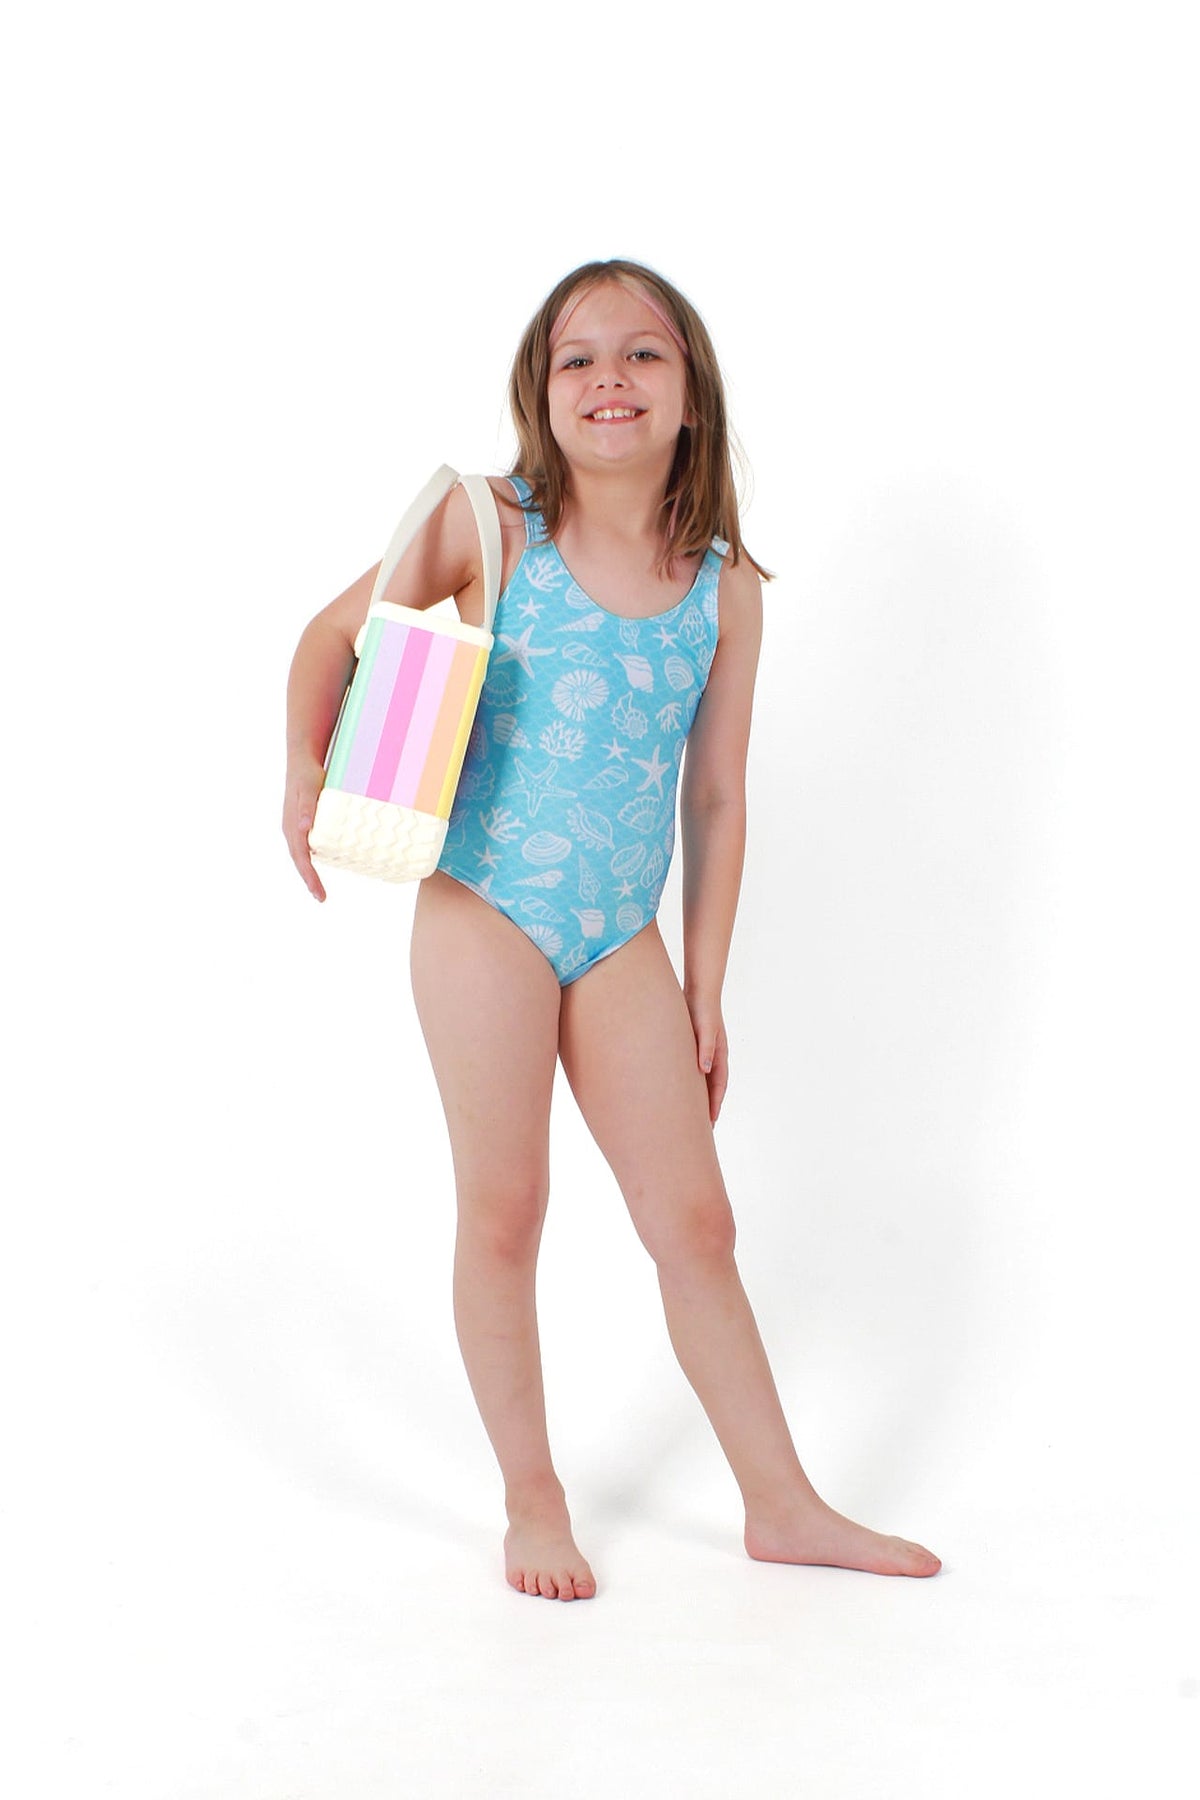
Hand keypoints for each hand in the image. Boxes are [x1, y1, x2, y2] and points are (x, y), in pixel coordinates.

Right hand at [282, 753, 327, 900]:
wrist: (302, 759)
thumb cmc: (308, 774)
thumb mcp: (310, 789)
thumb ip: (306, 808)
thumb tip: (303, 829)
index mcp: (292, 826)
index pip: (301, 858)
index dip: (310, 877)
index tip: (319, 894)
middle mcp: (291, 829)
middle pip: (300, 860)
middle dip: (309, 880)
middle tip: (321, 897)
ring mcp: (295, 826)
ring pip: (300, 854)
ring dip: (308, 871)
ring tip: (318, 888)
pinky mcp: (301, 822)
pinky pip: (305, 845)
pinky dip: (310, 858)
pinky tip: (320, 862)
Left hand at [686, 992, 728, 1126]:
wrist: (699, 990)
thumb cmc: (703, 1009)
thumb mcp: (705, 1029)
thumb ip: (706, 1048)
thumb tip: (704, 1070)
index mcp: (719, 1055)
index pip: (719, 1085)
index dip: (715, 1104)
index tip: (710, 1122)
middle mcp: (714, 1056)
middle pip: (713, 1087)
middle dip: (708, 1106)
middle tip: (703, 1128)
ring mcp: (705, 1052)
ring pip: (704, 1080)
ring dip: (700, 1097)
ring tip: (692, 1114)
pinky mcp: (694, 1046)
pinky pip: (693, 1070)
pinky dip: (691, 1083)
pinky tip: (681, 1089)